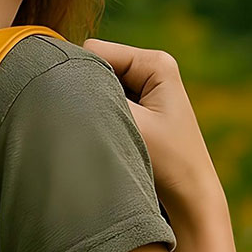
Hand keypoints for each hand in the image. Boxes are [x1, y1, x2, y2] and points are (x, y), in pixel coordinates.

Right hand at [82, 37, 220, 219]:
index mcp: (156, 63)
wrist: (191, 200)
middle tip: (94, 125)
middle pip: (97, 67)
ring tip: (104, 135)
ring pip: (98, 88)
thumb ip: (97, 97)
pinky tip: (108, 139)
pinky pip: (106, 104)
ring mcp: (146, 89)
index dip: (79, 75)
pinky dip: (102, 120)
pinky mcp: (140, 110)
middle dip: (87, 92)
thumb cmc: (169, 164)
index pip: (95, 51)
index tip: (80, 109)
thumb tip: (60, 78)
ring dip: (94, 109)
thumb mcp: (130, 124)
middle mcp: (152, 69)